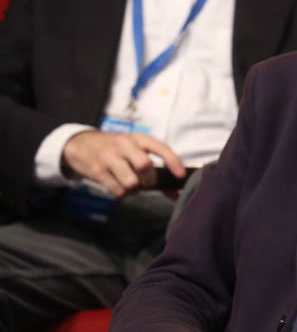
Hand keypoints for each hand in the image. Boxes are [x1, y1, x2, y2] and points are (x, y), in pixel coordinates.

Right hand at [61, 130, 184, 197]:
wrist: (81, 144)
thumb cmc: (117, 150)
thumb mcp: (135, 150)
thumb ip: (155, 168)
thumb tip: (176, 193)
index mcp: (139, 138)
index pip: (161, 147)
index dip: (173, 162)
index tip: (181, 176)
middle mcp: (124, 145)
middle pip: (145, 166)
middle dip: (150, 181)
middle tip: (146, 183)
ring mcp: (109, 158)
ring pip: (131, 182)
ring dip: (134, 190)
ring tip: (130, 185)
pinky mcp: (97, 171)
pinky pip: (117, 191)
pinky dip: (122, 193)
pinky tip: (118, 186)